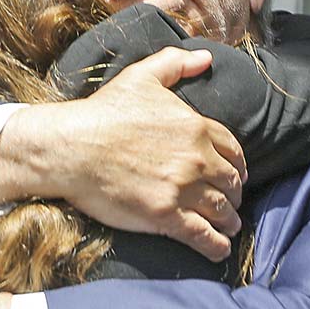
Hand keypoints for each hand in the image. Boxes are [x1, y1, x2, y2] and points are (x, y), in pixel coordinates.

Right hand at [0, 47, 247, 260]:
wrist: (72, 146)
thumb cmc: (103, 112)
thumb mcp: (141, 77)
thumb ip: (175, 64)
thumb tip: (206, 58)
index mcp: (196, 127)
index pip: (232, 150)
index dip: (237, 164)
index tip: (235, 174)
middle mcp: (196, 159)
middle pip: (230, 182)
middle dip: (233, 193)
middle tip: (229, 202)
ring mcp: (183, 190)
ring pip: (221, 210)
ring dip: (229, 220)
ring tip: (228, 227)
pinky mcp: (166, 217)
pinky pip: (203, 235)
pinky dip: (216, 245)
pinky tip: (219, 250)